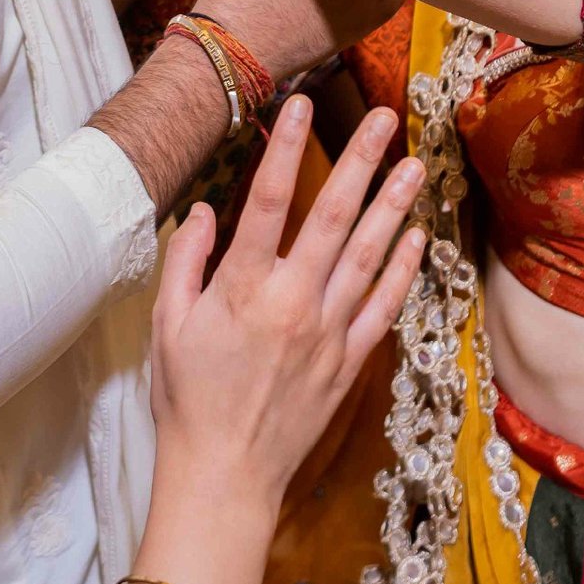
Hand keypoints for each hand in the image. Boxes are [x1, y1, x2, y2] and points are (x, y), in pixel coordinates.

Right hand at [151, 96, 424, 507]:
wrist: (224, 476)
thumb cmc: (186, 399)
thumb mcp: (166, 326)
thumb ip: (186, 262)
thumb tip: (205, 211)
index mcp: (243, 289)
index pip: (269, 202)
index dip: (286, 149)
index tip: (302, 106)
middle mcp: (293, 302)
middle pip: (333, 217)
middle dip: (360, 161)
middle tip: (386, 118)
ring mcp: (327, 332)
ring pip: (367, 255)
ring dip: (393, 206)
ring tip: (415, 164)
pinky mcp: (348, 362)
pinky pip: (383, 307)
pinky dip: (401, 270)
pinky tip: (416, 238)